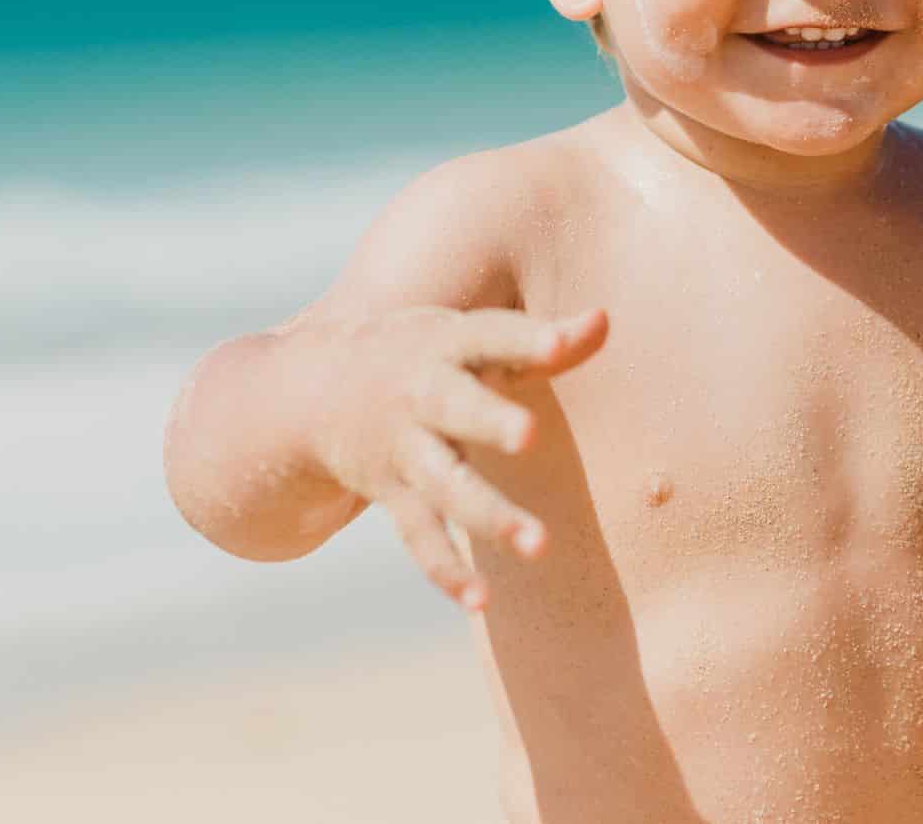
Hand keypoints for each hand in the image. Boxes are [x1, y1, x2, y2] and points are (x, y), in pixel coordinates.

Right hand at [305, 306, 607, 608]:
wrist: (316, 388)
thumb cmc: (427, 356)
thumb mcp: (472, 337)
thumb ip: (540, 341)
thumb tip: (605, 320)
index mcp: (447, 346)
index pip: (490, 336)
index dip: (527, 339)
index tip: (564, 341)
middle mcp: (420, 396)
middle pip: (455, 407)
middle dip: (489, 420)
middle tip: (530, 434)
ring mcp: (403, 448)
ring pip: (445, 485)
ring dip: (489, 514)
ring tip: (538, 545)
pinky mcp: (392, 495)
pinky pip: (420, 537)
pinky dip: (447, 571)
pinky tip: (480, 600)